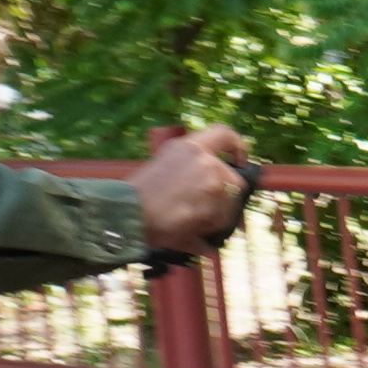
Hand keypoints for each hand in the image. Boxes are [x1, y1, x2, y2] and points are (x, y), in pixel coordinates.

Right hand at [134, 125, 255, 256]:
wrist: (127, 213)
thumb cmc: (139, 193)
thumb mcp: (165, 163)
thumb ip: (191, 164)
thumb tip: (211, 176)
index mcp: (192, 147)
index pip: (226, 135)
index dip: (237, 147)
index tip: (240, 160)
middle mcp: (206, 162)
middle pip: (235, 180)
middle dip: (226, 196)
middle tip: (205, 208)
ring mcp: (211, 186)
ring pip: (230, 206)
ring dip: (216, 216)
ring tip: (190, 222)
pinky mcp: (212, 210)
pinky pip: (221, 224)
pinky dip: (209, 232)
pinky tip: (190, 233)